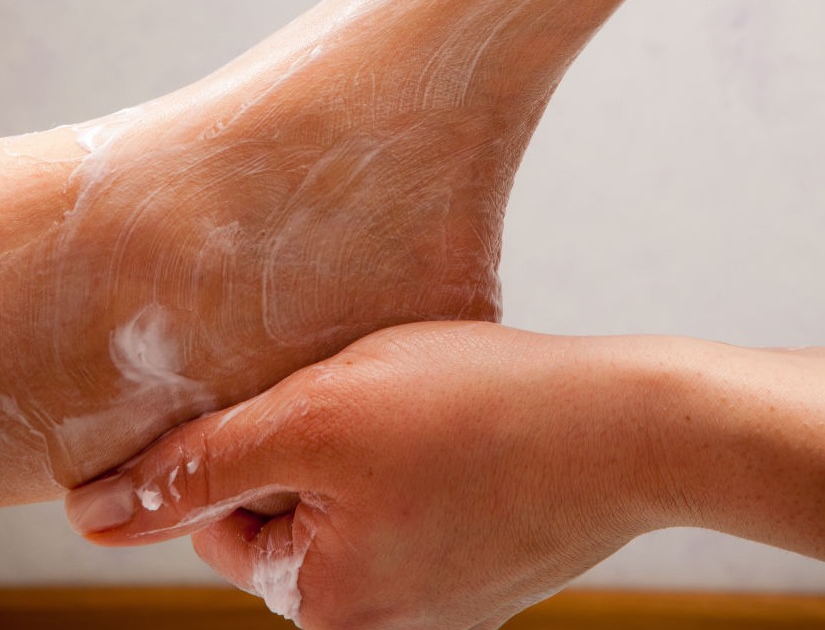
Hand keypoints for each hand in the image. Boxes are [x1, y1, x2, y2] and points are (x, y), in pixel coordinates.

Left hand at [65, 322, 664, 628]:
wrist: (625, 428)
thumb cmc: (474, 411)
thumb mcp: (317, 418)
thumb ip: (202, 467)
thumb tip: (92, 518)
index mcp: (326, 601)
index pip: (226, 522)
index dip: (258, 439)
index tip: (310, 390)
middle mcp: (379, 621)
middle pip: (297, 512)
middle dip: (318, 441)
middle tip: (375, 386)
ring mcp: (439, 598)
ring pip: (360, 501)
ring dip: (373, 447)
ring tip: (428, 401)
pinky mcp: (485, 566)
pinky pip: (419, 507)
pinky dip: (426, 461)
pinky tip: (466, 424)